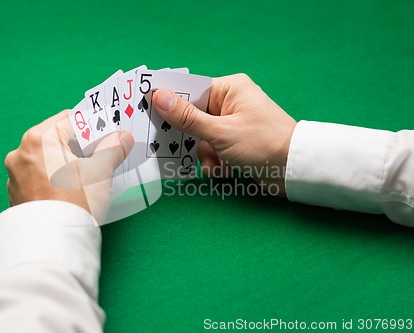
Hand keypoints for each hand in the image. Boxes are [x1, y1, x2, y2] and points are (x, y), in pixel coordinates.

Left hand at [5, 110, 133, 221]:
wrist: (53, 242)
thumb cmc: (75, 201)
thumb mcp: (101, 171)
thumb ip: (112, 148)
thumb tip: (122, 137)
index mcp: (38, 139)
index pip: (70, 120)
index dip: (92, 126)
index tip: (106, 136)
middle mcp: (21, 153)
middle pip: (56, 139)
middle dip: (80, 146)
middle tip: (100, 156)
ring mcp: (16, 175)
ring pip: (47, 159)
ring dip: (66, 163)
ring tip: (86, 176)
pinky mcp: (17, 194)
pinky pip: (39, 178)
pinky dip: (54, 179)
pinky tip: (69, 191)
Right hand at [152, 74, 295, 195]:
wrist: (294, 170)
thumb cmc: (261, 143)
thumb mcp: (220, 131)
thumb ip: (187, 117)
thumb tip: (158, 96)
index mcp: (229, 89)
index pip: (190, 90)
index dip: (170, 103)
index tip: (149, 113)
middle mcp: (229, 102)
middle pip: (193, 116)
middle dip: (191, 138)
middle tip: (178, 148)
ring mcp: (231, 123)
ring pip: (201, 137)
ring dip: (205, 155)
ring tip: (215, 165)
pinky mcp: (234, 141)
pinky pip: (212, 148)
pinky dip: (215, 161)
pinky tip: (224, 170)